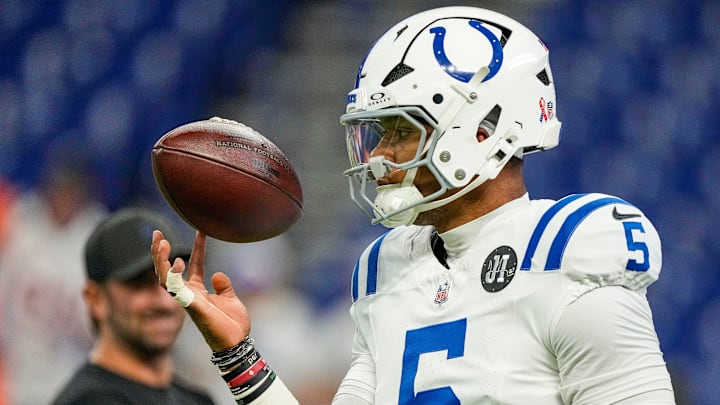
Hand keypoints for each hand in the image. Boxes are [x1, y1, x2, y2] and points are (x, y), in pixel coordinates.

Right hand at [152, 230, 249, 350]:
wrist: (237, 342)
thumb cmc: (233, 325)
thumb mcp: (230, 299)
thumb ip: (223, 286)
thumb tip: (217, 274)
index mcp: (199, 291)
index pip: (195, 264)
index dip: (198, 247)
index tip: (201, 230)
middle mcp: (189, 294)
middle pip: (169, 270)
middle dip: (161, 252)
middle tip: (157, 233)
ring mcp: (188, 300)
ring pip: (165, 278)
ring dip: (160, 261)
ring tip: (160, 242)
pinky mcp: (190, 306)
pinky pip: (176, 290)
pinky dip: (173, 276)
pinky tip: (175, 262)